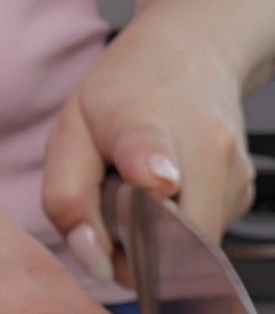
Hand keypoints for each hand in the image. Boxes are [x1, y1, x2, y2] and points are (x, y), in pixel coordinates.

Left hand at [42, 15, 255, 285]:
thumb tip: (96, 261)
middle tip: (109, 217)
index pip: (150, 152)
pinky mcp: (245, 191)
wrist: (187, 53)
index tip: (154, 181)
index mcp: (145, 124)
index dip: (149, 174)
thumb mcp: (70, 135)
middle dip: (133, 252)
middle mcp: (204, 147)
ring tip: (137, 193)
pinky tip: (165, 191)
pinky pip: (203, 239)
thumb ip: (68, 199)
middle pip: (170, 242)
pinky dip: (177, 230)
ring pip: (188, 248)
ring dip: (154, 241)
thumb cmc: (120, 97)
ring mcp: (233, 171)